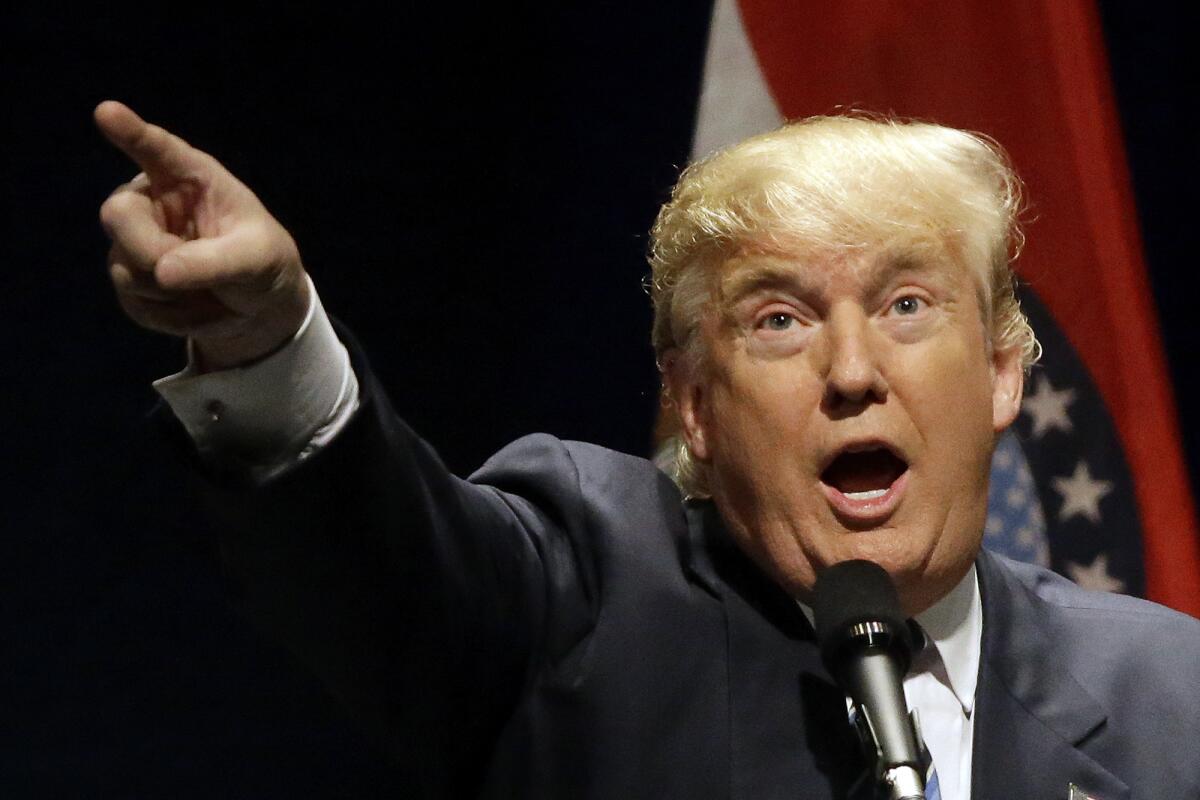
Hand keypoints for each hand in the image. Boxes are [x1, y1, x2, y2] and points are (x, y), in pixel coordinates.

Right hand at [96, 101, 310, 370]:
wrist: (259, 306)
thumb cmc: (262, 262)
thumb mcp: (257, 259)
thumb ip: (215, 261)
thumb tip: (162, 273)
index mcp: (190, 177)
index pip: (157, 149)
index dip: (131, 132)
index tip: (108, 113)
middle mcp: (152, 200)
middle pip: (117, 216)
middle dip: (151, 251)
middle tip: (186, 274)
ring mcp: (134, 240)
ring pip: (125, 269)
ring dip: (174, 295)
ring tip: (212, 291)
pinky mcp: (129, 279)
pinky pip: (135, 303)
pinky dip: (172, 317)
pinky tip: (198, 308)